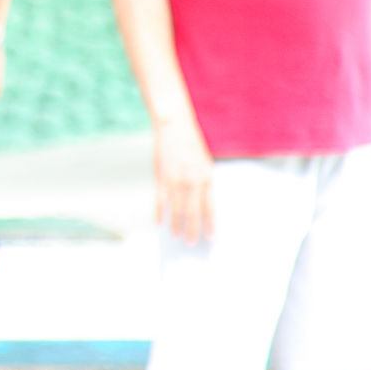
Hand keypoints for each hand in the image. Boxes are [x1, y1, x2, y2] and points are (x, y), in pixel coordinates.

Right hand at [153, 116, 214, 244]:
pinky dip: (159, 213)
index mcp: (206, 177)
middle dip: (192, 230)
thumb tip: (202, 201)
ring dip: (176, 225)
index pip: (209, 207)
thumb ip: (203, 180)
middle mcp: (191, 181)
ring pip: (176, 209)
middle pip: (192, 212)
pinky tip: (159, 222)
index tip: (210, 237)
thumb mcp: (205, 160)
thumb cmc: (191, 141)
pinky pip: (160, 200)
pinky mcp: (160, 177)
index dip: (210, 223)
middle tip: (191, 243)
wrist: (174, 126)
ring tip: (176, 237)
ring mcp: (174, 180)